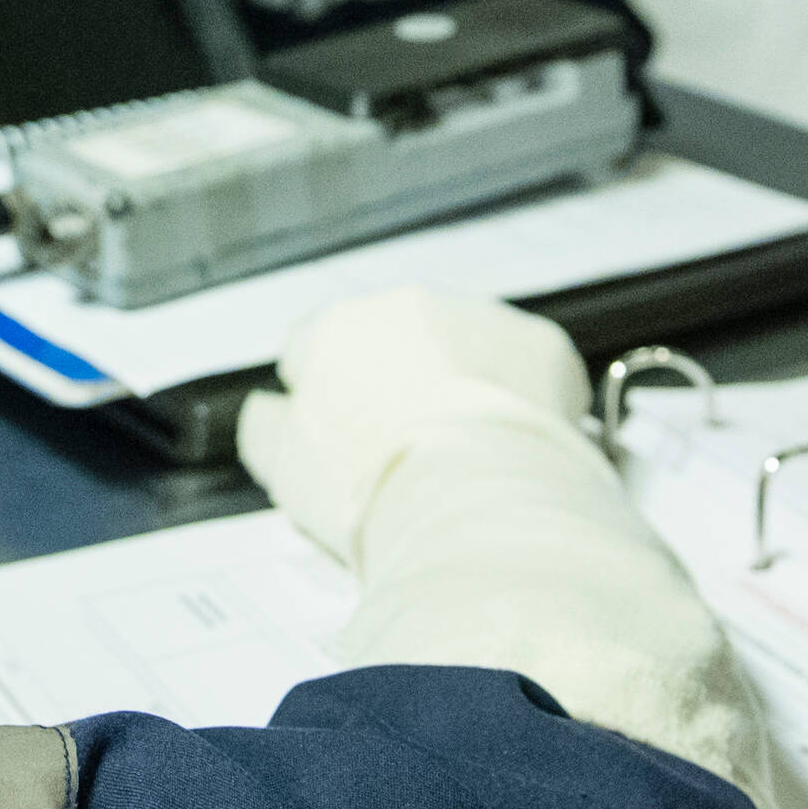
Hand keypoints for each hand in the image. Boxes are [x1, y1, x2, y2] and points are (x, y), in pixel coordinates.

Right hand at [242, 290, 590, 558]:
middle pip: (396, 342)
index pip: (316, 345)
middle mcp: (406, 307)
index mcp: (335, 331)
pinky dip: (527, 401)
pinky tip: (518, 451)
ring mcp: (478, 319)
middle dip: (401, 383)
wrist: (469, 501)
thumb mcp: (285, 469)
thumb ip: (266, 427)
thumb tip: (270, 411)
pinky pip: (530, 368)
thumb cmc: (372, 487)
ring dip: (465, 385)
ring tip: (469, 457)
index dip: (328, 392)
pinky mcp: (541, 345)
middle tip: (410, 451)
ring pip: (465, 346)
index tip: (345, 434)